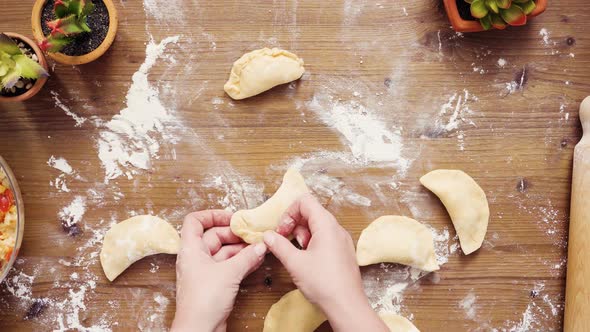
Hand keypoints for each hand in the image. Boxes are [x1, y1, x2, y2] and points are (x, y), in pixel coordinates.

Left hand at [172, 210, 266, 331]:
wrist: (199, 330)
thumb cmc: (203, 301)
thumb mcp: (229, 273)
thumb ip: (247, 257)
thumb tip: (260, 245)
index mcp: (191, 249)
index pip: (195, 221)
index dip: (212, 215)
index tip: (232, 217)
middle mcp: (196, 258)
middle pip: (213, 236)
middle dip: (234, 234)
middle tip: (253, 233)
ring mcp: (204, 272)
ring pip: (223, 252)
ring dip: (241, 249)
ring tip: (259, 246)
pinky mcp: (213, 284)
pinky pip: (228, 266)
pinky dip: (241, 262)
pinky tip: (256, 260)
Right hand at [262, 194, 387, 331]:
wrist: (347, 305)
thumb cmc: (324, 283)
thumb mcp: (295, 262)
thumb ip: (279, 245)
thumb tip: (268, 236)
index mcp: (326, 225)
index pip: (305, 201)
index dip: (289, 212)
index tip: (282, 230)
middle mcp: (337, 229)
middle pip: (311, 212)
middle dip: (294, 224)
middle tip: (285, 241)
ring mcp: (342, 240)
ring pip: (318, 226)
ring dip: (302, 234)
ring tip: (297, 253)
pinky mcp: (343, 251)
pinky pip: (325, 238)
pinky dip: (312, 243)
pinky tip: (307, 260)